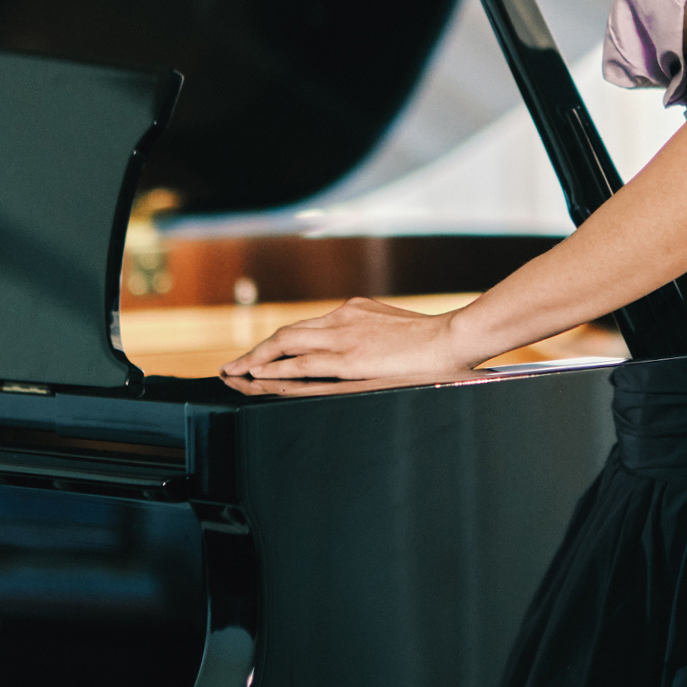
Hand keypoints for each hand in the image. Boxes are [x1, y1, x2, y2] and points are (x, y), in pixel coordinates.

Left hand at [221, 296, 480, 384]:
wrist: (452, 338)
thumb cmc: (432, 340)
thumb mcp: (394, 328)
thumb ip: (372, 334)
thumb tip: (365, 348)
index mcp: (354, 310)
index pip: (306, 327)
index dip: (280, 342)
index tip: (263, 354)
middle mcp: (342, 318)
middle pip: (287, 333)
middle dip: (257, 350)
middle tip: (234, 366)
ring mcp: (343, 336)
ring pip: (286, 343)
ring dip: (256, 359)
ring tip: (235, 373)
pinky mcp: (348, 357)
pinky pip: (302, 362)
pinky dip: (276, 368)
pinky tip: (258, 376)